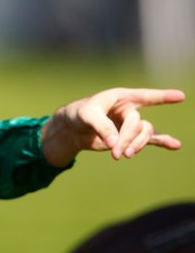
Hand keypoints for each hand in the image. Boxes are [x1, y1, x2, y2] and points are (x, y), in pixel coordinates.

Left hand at [41, 88, 184, 166]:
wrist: (72, 129)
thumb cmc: (78, 115)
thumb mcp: (86, 116)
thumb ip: (101, 126)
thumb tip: (116, 143)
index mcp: (120, 97)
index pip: (144, 96)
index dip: (162, 96)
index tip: (181, 96)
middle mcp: (128, 109)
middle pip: (137, 124)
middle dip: (127, 139)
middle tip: (116, 153)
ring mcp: (129, 123)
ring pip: (144, 134)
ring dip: (136, 145)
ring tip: (124, 156)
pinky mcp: (129, 136)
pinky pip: (150, 139)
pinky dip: (162, 142)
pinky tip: (174, 145)